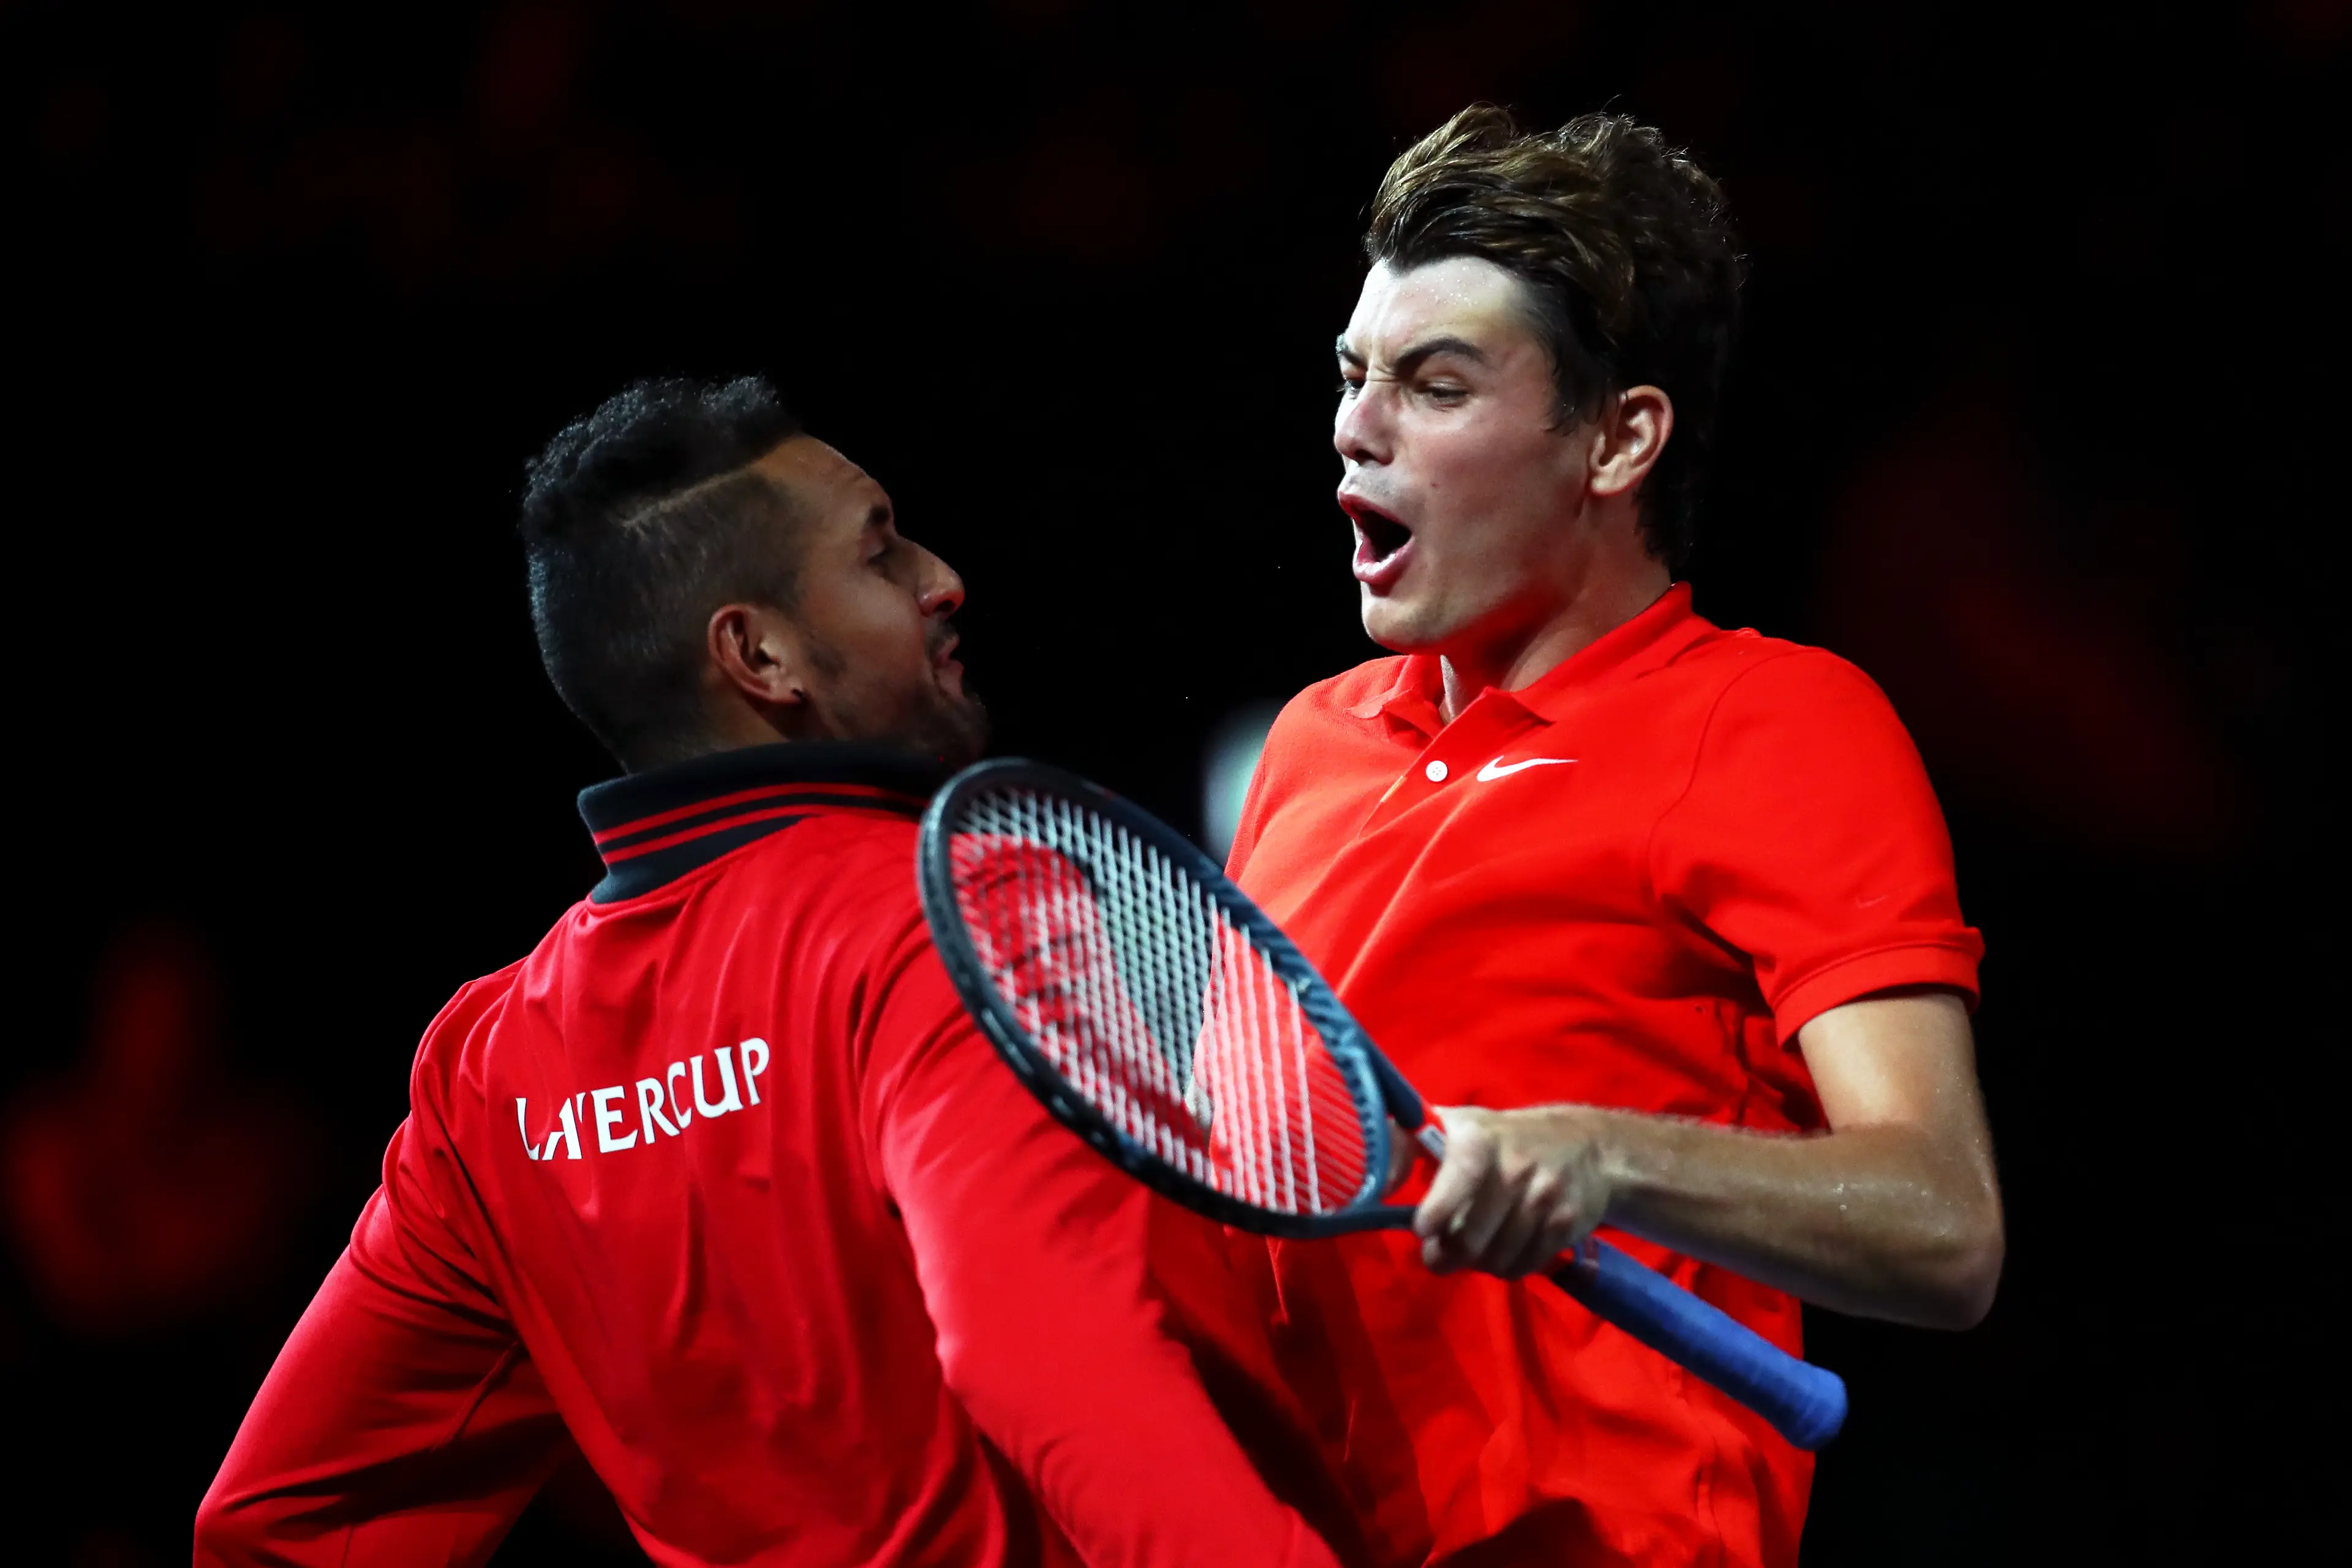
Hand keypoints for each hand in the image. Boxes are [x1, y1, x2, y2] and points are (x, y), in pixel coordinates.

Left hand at [1413, 1105, 1614, 1277]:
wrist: (1585, 1145)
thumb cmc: (1503, 1137)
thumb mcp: (1459, 1124)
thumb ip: (1409, 1142)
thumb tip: (1372, 1174)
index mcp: (1481, 1137)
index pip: (1462, 1171)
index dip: (1440, 1205)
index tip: (1423, 1230)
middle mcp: (1516, 1165)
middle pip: (1471, 1236)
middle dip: (1445, 1255)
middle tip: (1436, 1255)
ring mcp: (1545, 1196)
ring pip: (1495, 1258)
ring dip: (1475, 1264)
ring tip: (1470, 1250)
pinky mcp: (1567, 1223)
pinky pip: (1522, 1266)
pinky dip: (1504, 1268)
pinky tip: (1500, 1250)